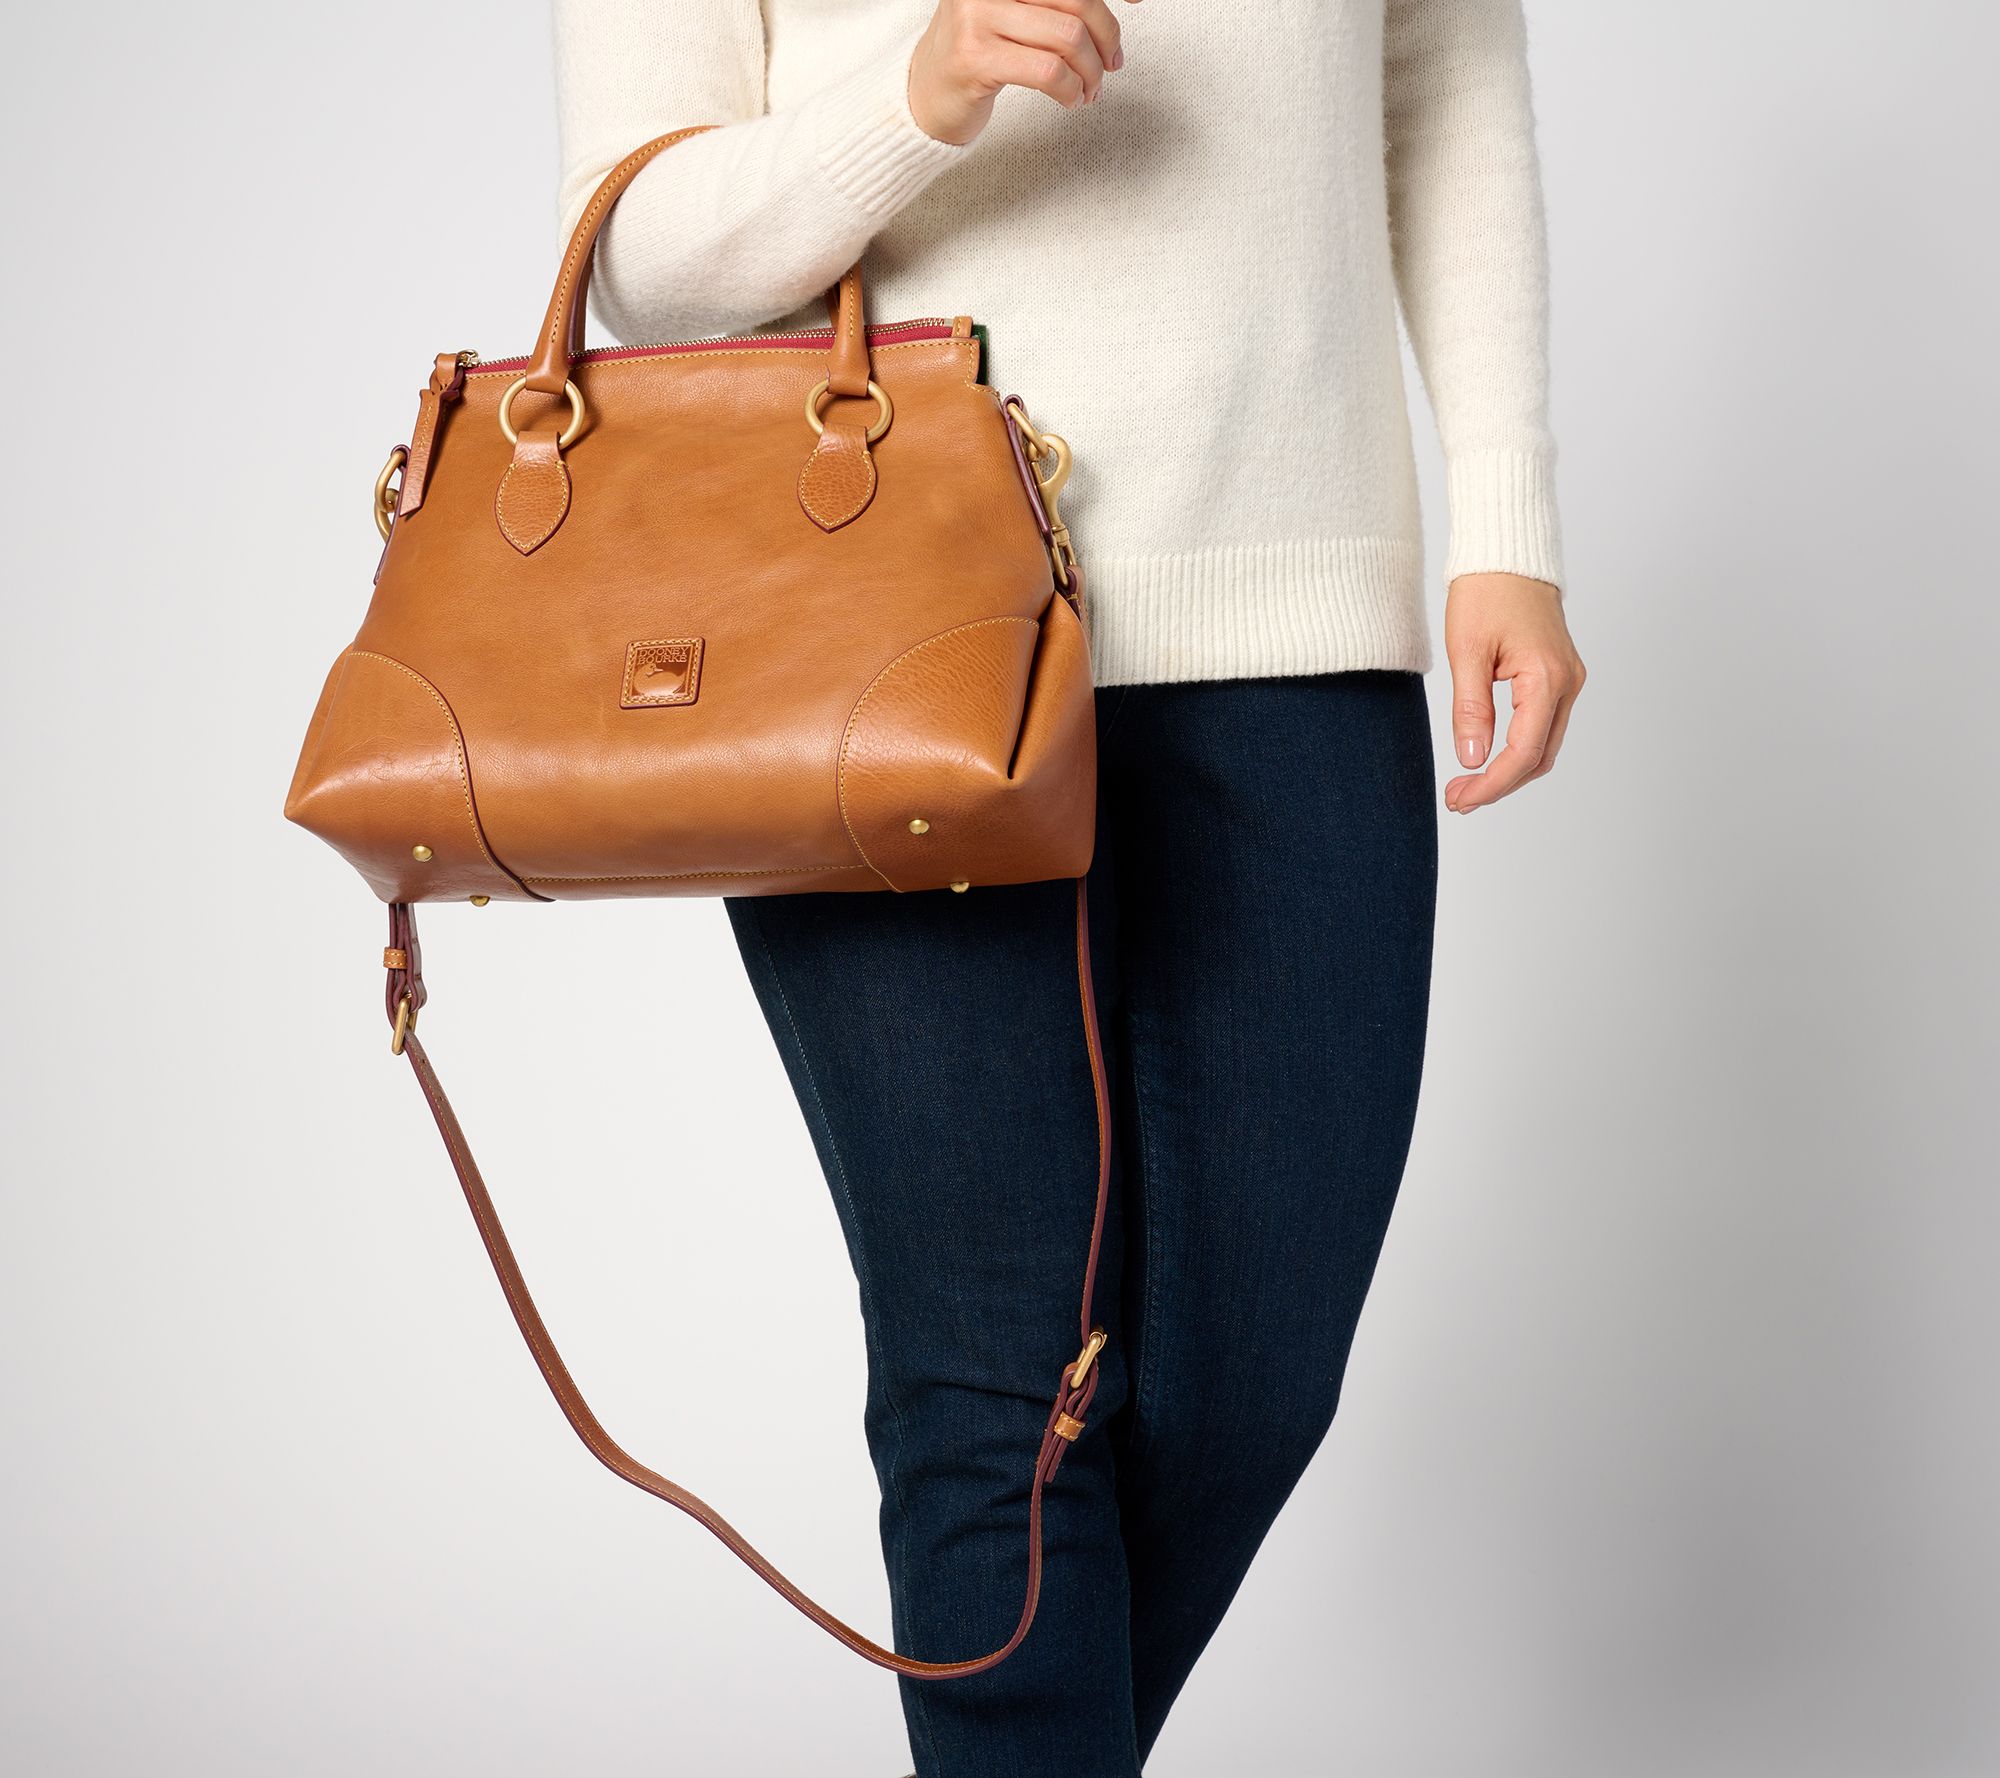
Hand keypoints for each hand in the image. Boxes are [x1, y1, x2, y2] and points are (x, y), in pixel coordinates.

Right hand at [908, 0, 1138, 146]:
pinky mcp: (975, 57)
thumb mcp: (1017, 13)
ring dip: (1091, 73)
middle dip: (1107, 38)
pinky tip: (1071, 101)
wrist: (924, 94)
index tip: (1139, 2)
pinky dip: (1071, 91)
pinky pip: (1048, 72)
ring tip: (1089, 91)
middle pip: (1077, 1)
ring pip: (1067, 38)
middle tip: (1112, 66)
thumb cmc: (979, 51)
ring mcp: (977, 15)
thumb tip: (1118, 6)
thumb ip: (1055, 3)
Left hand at [1443, 573, 1585, 812]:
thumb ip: (1471, 710)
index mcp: (1547, 678)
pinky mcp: (1559, 676)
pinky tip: (1488, 756)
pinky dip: (1518, 748)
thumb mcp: (1466, 652)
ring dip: (1509, 771)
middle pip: (1539, 757)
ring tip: (1467, 784)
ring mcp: (1568, 680)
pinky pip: (1544, 725)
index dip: (1492, 784)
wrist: (1508, 555)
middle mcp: (1567, 683)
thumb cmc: (1485, 592)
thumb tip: (1471, 759)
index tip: (1460, 799)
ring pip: (1544, 745)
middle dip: (1499, 784)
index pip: (1523, 753)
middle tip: (1458, 798)